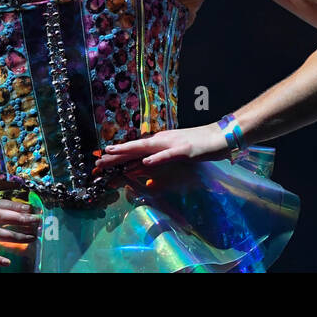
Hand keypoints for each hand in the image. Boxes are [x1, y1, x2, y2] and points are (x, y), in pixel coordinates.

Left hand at [93, 124, 231, 173]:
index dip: (117, 156)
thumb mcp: (176, 158)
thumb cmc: (199, 146)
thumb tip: (148, 180)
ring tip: (111, 154)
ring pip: (146, 148)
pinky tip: (145, 161)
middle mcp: (162, 141)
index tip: (100, 162)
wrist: (220, 136)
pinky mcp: (184, 150)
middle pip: (134, 148)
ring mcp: (172, 144)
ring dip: (128, 152)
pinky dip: (156, 158)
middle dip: (115, 156)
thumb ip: (161, 167)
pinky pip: (168, 155)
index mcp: (159, 143)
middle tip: (96, 163)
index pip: (134, 150)